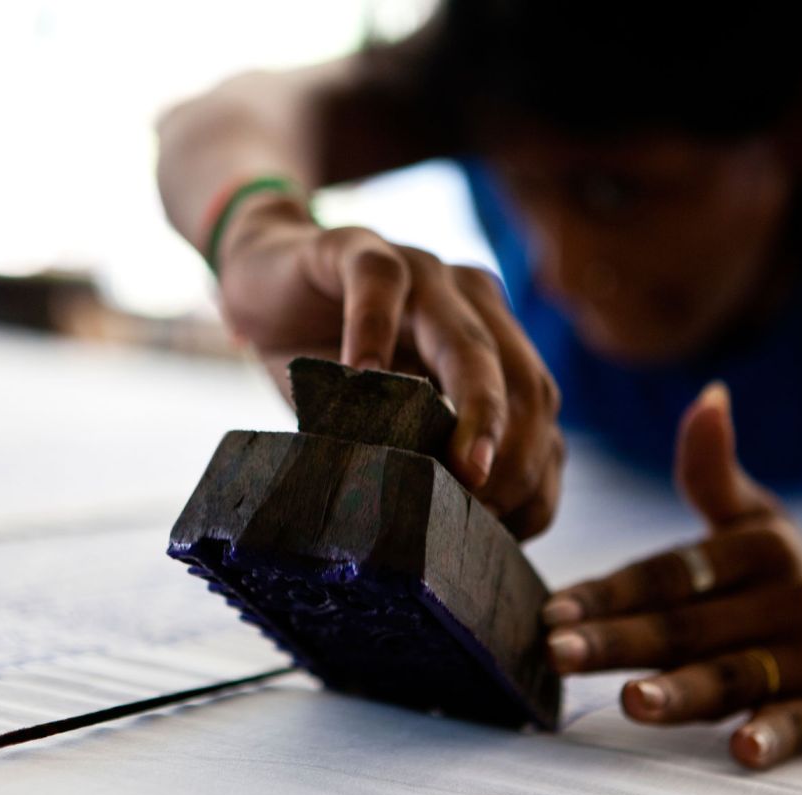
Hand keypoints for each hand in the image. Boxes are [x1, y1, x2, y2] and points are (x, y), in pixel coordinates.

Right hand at [217, 195, 563, 538]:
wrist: (261, 278)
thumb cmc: (329, 363)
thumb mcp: (383, 420)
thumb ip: (425, 454)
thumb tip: (461, 541)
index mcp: (492, 339)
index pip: (539, 411)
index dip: (534, 473)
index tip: (504, 532)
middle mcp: (471, 301)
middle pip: (522, 380)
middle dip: (516, 453)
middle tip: (488, 512)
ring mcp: (421, 270)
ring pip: (468, 339)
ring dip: (476, 407)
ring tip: (466, 469)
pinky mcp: (358, 247)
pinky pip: (379, 282)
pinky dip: (373, 330)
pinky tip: (362, 377)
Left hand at [542, 383, 801, 768]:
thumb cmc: (786, 581)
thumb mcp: (757, 522)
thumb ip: (714, 472)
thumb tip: (708, 395)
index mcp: (756, 550)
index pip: (668, 573)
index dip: (610, 591)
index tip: (551, 609)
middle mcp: (787, 598)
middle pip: (687, 625)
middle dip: (619, 640)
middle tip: (557, 652)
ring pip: (735, 674)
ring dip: (683, 689)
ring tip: (630, 701)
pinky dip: (775, 736)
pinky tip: (743, 750)